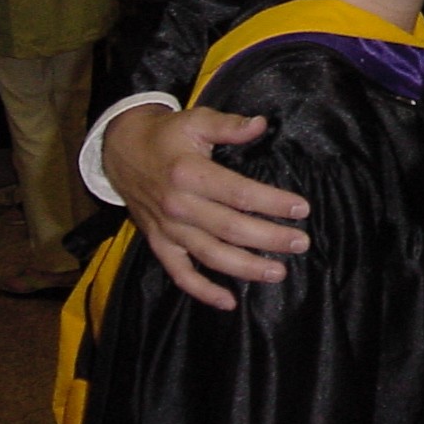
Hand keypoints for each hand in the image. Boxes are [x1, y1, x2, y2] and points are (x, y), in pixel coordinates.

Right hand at [105, 104, 311, 309]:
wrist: (121, 151)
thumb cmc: (167, 135)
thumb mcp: (196, 121)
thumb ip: (229, 126)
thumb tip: (261, 124)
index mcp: (189, 174)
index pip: (239, 193)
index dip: (272, 203)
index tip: (302, 209)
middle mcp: (178, 206)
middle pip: (231, 228)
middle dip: (269, 239)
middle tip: (301, 244)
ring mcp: (168, 229)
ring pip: (211, 255)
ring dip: (246, 268)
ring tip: (278, 272)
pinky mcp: (159, 243)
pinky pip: (180, 274)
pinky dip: (202, 291)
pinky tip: (228, 302)